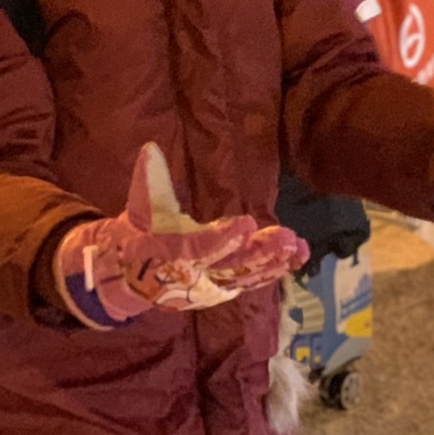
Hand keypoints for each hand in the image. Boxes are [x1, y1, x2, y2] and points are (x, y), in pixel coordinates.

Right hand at [52, 143, 308, 328]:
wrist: (135, 276)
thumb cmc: (141, 234)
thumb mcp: (140, 207)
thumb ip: (149, 180)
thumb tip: (150, 147)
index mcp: (173, 254)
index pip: (200, 248)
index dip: (223, 238)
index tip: (248, 222)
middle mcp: (196, 275)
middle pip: (233, 265)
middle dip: (260, 252)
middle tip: (286, 237)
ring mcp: (213, 285)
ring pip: (247, 275)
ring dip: (274, 261)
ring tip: (297, 246)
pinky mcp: (226, 287)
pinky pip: (254, 280)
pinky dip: (277, 269)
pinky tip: (298, 255)